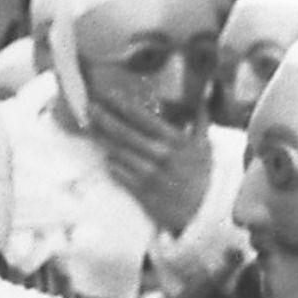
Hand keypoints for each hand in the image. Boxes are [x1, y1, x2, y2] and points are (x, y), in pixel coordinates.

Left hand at [88, 99, 213, 236]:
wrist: (203, 210)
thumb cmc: (202, 174)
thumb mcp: (205, 144)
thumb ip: (202, 116)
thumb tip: (209, 87)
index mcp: (175, 140)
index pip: (143, 118)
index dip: (123, 105)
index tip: (107, 93)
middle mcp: (161, 155)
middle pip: (126, 134)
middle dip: (105, 119)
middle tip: (89, 107)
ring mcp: (150, 174)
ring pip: (120, 154)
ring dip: (103, 140)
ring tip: (89, 127)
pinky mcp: (142, 192)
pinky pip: (121, 176)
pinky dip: (112, 165)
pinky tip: (104, 156)